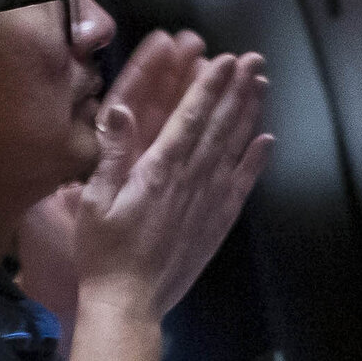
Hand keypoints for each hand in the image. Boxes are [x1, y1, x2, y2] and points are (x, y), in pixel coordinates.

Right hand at [64, 37, 269, 327]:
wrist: (129, 300)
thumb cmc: (103, 251)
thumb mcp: (95, 200)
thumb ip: (112, 155)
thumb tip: (120, 110)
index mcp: (158, 171)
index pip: (190, 118)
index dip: (208, 87)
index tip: (223, 60)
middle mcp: (191, 180)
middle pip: (219, 126)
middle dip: (235, 90)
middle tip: (252, 60)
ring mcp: (209, 201)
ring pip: (234, 148)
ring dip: (248, 114)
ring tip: (260, 84)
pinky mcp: (218, 221)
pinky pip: (242, 184)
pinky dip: (256, 160)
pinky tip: (266, 139)